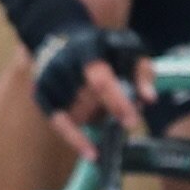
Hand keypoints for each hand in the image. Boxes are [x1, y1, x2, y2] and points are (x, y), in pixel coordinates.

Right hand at [31, 23, 144, 138]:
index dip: (116, 103)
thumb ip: (143, 72)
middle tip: (125, 110)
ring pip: (78, 115)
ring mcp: (47, 80)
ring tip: (104, 105)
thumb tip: (149, 99)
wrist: (62, 36)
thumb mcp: (130, 49)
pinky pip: (60, 124)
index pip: (100, 81)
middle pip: (90, 102)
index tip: (131, 122)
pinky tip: (92, 153)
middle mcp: (61, 64)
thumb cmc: (105, 47)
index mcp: (86, 50)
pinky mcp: (40, 95)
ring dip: (97, 118)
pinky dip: (77, 139)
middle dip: (111, 111)